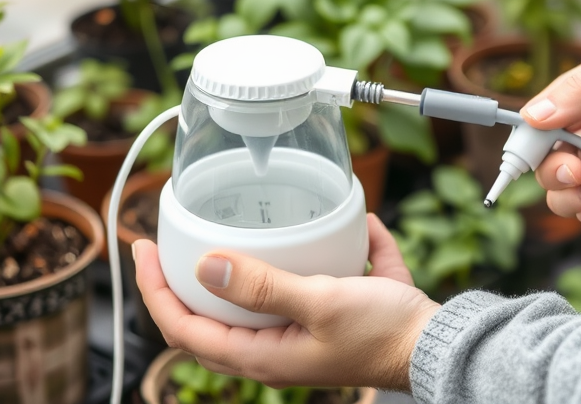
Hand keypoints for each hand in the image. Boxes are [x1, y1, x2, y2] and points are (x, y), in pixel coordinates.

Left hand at [135, 213, 438, 390]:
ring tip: (224, 233)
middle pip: (210, 319)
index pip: (185, 330)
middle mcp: (275, 348)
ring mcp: (302, 331)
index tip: (141, 249)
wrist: (438, 342)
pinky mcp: (331, 312)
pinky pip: (306, 283)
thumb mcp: (320, 302)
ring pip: (251, 304)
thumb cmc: (383, 331)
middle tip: (168, 241)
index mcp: (263, 355)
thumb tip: (204, 267)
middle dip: (182, 282)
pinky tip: (332, 225)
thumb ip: (263, 286)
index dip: (154, 291)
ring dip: (233, 273)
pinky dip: (308, 256)